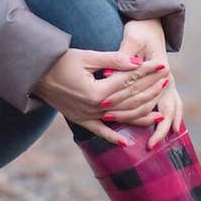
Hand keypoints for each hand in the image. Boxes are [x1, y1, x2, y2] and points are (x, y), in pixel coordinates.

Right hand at [34, 47, 170, 145]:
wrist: (34, 73)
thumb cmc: (59, 60)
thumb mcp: (87, 56)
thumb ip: (113, 60)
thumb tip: (137, 62)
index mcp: (97, 91)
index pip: (130, 81)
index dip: (148, 72)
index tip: (163, 65)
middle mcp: (94, 108)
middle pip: (129, 100)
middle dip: (150, 89)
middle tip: (167, 81)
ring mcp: (87, 117)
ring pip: (121, 118)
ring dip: (141, 114)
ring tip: (160, 112)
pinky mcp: (80, 120)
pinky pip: (100, 132)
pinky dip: (113, 137)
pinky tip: (126, 143)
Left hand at [104, 18, 182, 149]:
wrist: (150, 21)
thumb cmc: (140, 29)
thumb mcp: (132, 38)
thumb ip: (120, 56)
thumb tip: (107, 73)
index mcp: (162, 69)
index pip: (161, 100)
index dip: (154, 120)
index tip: (148, 137)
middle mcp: (167, 78)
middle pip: (169, 109)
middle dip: (160, 130)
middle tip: (151, 147)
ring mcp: (166, 81)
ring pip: (169, 107)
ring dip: (160, 124)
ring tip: (153, 143)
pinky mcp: (159, 83)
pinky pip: (163, 102)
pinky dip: (157, 114)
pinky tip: (152, 125)